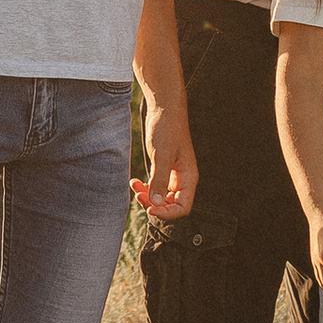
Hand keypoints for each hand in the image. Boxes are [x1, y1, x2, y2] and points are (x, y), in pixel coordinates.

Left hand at [133, 95, 195, 219]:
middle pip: (170, 205)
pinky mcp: (163, 167)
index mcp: (188, 178)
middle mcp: (182, 179)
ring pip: (161, 196)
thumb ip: (159, 180)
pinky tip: (135, 181)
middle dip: (154, 204)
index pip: (182, 207)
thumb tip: (155, 204)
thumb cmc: (167, 129)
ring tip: (135, 186)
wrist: (164, 109)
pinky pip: (155, 186)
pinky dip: (145, 187)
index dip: (167, 213)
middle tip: (138, 195)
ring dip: (147, 196)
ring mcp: (172, 174)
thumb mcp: (162, 155)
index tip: (150, 209)